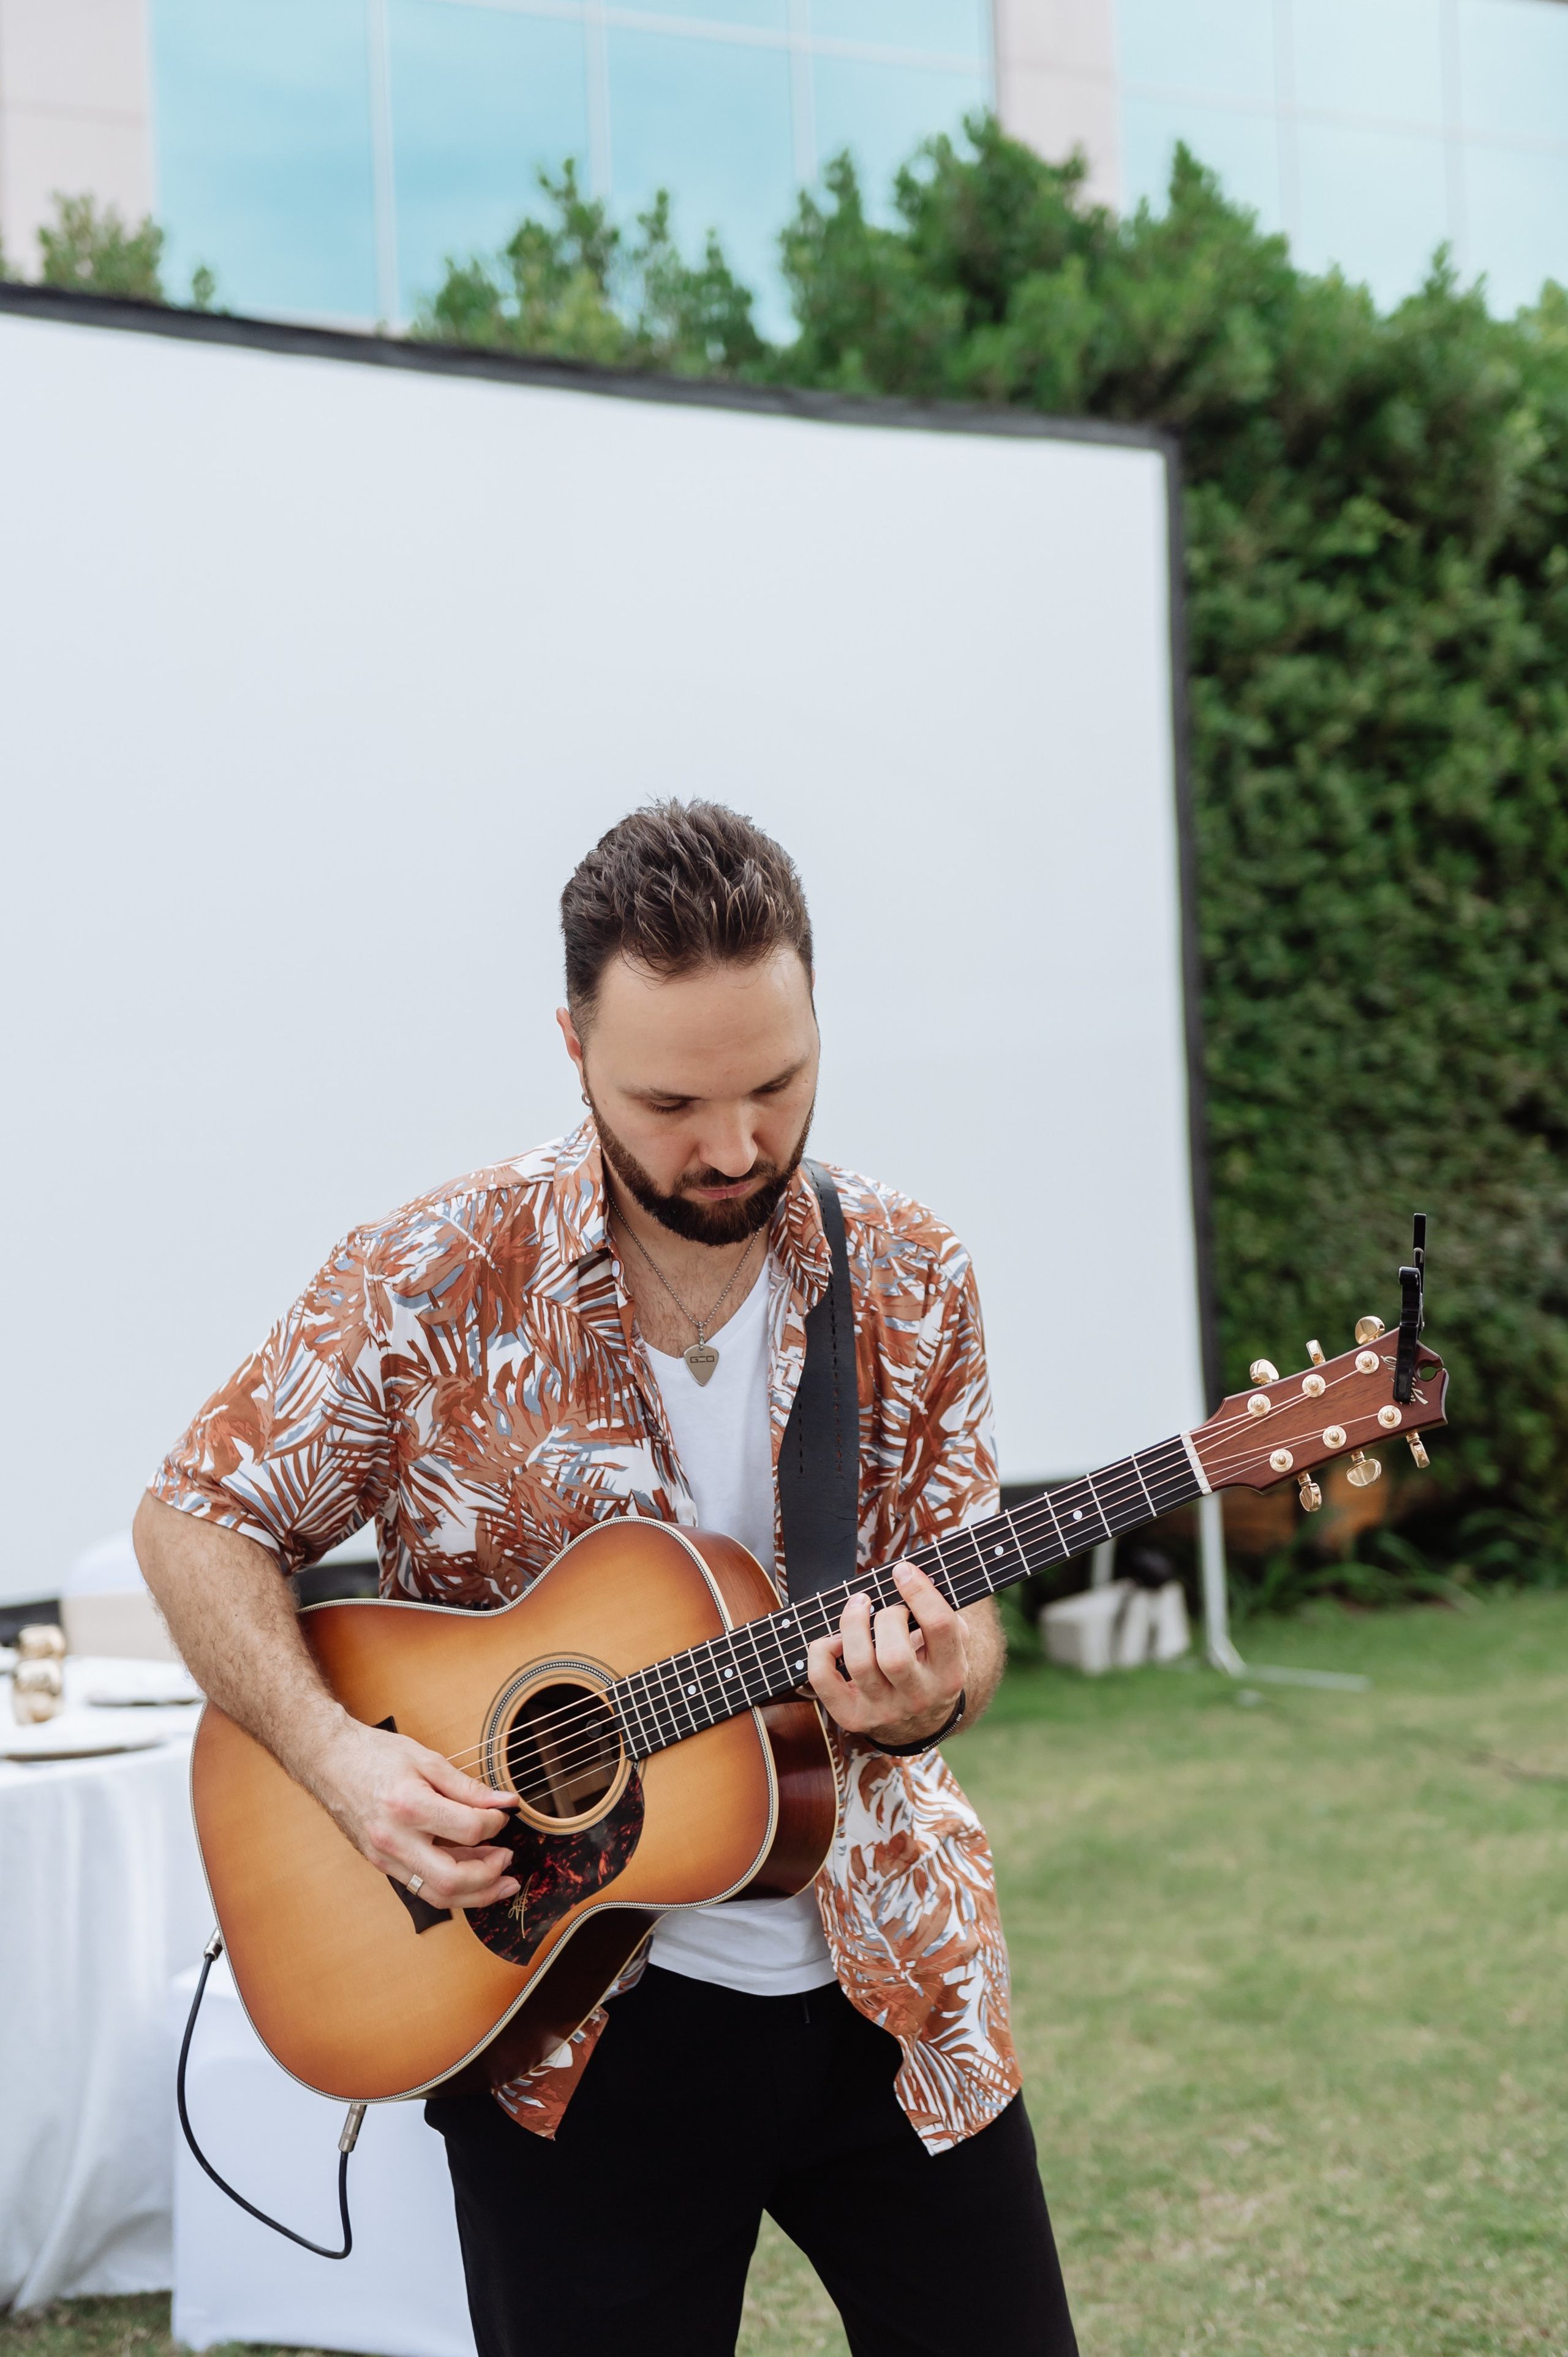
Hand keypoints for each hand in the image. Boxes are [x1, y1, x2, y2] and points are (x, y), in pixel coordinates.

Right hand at [303, 1718, 520, 1909]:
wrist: (329, 1761)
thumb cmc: (375, 1755)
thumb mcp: (427, 1760)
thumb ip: (468, 1787)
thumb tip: (506, 1803)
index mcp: (409, 1805)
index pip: (468, 1829)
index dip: (496, 1823)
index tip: (503, 1813)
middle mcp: (394, 1839)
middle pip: (452, 1880)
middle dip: (490, 1877)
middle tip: (509, 1860)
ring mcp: (385, 1857)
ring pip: (436, 1895)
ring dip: (475, 1893)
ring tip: (501, 1879)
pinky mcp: (381, 1864)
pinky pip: (421, 1887)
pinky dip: (451, 1886)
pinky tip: (471, 1872)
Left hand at [806, 1563, 966, 1749]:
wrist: (920, 1722)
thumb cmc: (931, 1666)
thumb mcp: (949, 1643)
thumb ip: (940, 1611)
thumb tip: (912, 1575)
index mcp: (950, 1673)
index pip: (940, 1627)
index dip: (919, 1591)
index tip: (902, 1570)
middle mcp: (919, 1697)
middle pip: (895, 1656)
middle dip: (886, 1618)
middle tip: (885, 1607)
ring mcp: (884, 1710)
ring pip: (860, 1664)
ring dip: (852, 1625)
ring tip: (858, 1607)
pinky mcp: (853, 1716)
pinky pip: (824, 1679)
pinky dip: (822, 1651)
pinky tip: (836, 1640)